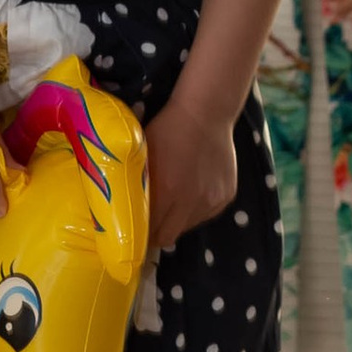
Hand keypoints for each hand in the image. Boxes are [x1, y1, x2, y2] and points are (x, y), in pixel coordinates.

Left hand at [146, 85, 235, 245]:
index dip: (139, 232)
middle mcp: (191, 202)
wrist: (205, 114)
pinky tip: (193, 188)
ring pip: (188, 226)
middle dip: (156, 233)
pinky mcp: (226, 196)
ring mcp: (211, 201)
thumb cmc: (167, 130)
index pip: (149, 231)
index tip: (134, 228)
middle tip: (149, 222)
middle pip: (168, 237)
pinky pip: (206, 214)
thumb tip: (125, 208)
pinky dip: (196, 208)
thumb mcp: (143, 155)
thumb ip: (137, 184)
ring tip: (174, 198)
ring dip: (177, 219)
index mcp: (167, 192)